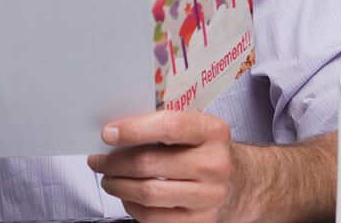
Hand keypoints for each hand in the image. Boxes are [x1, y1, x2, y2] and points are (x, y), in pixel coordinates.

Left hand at [87, 111, 245, 222]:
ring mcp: (209, 197)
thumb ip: (164, 126)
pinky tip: (127, 196)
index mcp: (213, 132)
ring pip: (148, 193)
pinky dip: (132, 207)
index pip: (168, 127)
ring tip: (108, 178)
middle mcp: (215, 165)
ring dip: (118, 186)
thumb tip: (116, 132)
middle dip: (114, 162)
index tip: (107, 133)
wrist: (242, 184)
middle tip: (98, 159)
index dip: (133, 130)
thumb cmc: (208, 152)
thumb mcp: (198, 129)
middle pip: (150, 164)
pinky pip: (154, 218)